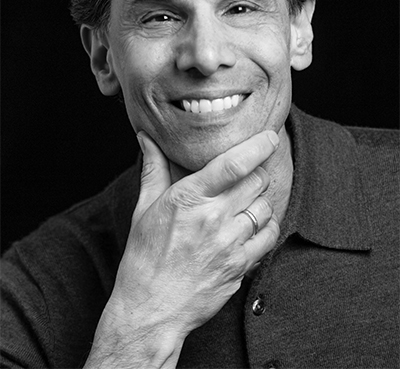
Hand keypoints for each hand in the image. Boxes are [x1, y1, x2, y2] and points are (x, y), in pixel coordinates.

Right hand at [85, 130, 279, 368]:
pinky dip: (266, 227)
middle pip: (256, 181)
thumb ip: (153, 168)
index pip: (233, 164)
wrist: (151, 310)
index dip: (257, 146)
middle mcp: (213, 218)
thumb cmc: (145, 257)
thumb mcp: (145, 208)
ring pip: (265, 207)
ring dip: (259, 200)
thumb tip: (147, 138)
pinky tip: (251, 227)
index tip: (269, 137)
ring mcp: (230, 244)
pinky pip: (269, 237)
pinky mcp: (240, 266)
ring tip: (244, 203)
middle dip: (256, 172)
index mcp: (188, 198)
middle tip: (247, 174)